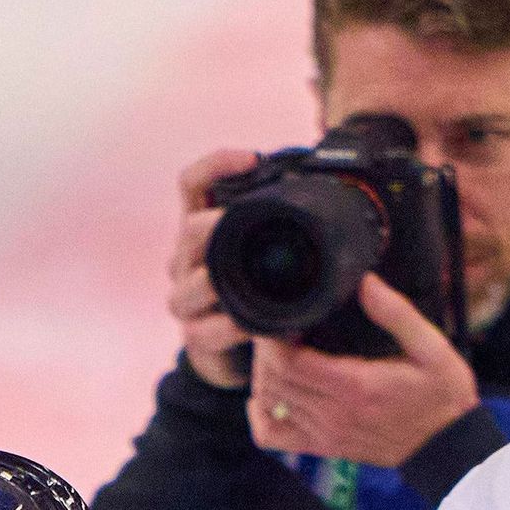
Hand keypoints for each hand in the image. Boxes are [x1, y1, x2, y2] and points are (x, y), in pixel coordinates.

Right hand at [167, 147, 259, 389]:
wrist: (233, 351)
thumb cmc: (254, 291)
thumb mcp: (265, 252)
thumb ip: (277, 223)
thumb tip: (323, 189)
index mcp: (202, 228)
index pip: (193, 183)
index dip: (216, 165)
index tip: (253, 158)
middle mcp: (186, 258)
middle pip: (189, 229)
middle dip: (215, 225)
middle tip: (243, 223)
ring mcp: (186, 297)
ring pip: (190, 283)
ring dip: (216, 280)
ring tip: (242, 278)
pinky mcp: (195, 336)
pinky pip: (204, 330)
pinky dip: (228, 327)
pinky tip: (248, 325)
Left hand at [245, 276, 482, 466]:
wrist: (447, 446)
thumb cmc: (442, 394)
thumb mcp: (432, 348)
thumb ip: (397, 314)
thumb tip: (365, 282)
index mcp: (355, 386)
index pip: (289, 362)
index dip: (274, 337)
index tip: (284, 315)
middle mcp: (334, 414)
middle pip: (273, 379)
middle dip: (266, 350)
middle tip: (278, 328)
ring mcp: (325, 434)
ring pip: (268, 402)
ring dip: (263, 374)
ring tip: (278, 352)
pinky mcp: (323, 447)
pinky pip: (271, 436)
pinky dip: (259, 415)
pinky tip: (269, 395)